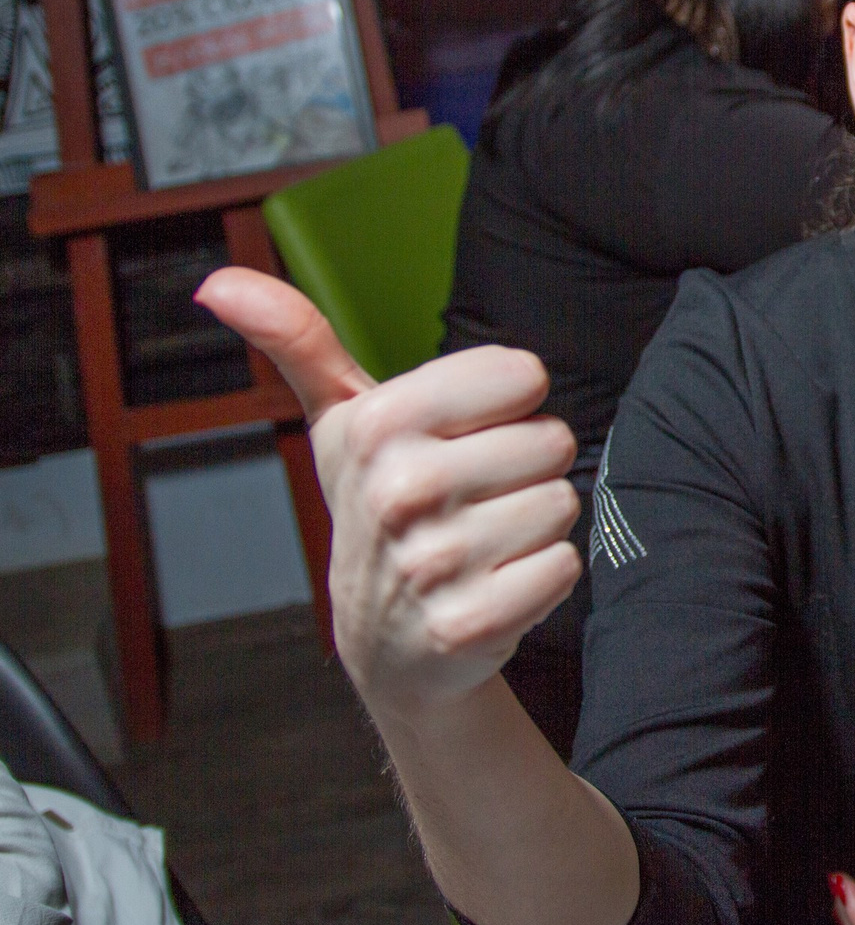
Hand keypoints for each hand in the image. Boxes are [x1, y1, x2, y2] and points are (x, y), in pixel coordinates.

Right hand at [195, 267, 582, 718]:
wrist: (383, 640)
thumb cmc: (377, 507)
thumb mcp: (339, 419)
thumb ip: (298, 340)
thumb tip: (221, 284)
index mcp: (377, 424)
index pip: (523, 374)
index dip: (507, 405)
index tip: (466, 433)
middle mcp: (401, 490)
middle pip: (551, 440)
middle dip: (525, 467)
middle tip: (475, 495)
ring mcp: (434, 561)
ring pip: (560, 501)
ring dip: (535, 522)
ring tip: (485, 537)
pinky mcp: (470, 622)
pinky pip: (563, 565)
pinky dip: (545, 575)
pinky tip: (497, 581)